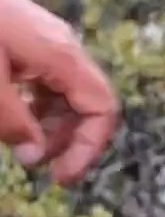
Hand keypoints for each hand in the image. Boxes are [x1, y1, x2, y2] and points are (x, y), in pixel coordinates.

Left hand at [0, 0, 118, 185]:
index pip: (101, 107)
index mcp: (60, 54)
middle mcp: (61, 46)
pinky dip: (36, 106)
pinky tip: (15, 118)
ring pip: (67, 93)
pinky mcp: (26, 40)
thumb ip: (11, 121)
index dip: (88, 148)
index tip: (61, 177)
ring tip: (22, 147)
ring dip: (51, 126)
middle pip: (88, 102)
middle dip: (69, 140)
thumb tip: (33, 154)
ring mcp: (44, 40)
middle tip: (35, 165)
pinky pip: (46, 80)